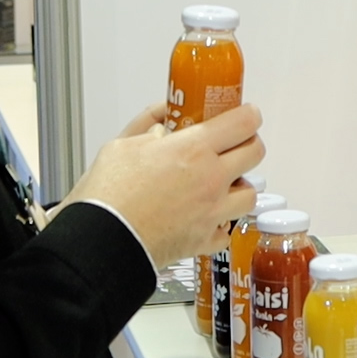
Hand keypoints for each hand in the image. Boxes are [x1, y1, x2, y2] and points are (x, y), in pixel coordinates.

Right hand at [69, 103, 264, 265]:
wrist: (101, 242)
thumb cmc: (107, 196)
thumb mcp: (122, 144)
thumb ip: (148, 126)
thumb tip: (162, 120)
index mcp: (193, 149)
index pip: (244, 122)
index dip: (248, 115)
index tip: (244, 115)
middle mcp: (211, 179)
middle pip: (255, 153)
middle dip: (248, 145)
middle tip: (233, 146)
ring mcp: (212, 212)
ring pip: (250, 194)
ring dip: (239, 187)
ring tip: (221, 185)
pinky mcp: (204, 241)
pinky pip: (227, 230)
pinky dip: (221, 223)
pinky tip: (206, 217)